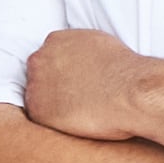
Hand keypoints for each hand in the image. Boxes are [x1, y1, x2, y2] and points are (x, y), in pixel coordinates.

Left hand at [22, 27, 155, 141]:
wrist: (128, 93)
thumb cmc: (124, 71)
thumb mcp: (100, 44)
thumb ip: (81, 49)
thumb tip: (83, 59)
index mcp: (55, 40)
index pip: (49, 56)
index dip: (63, 72)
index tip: (75, 82)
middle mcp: (39, 59)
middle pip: (39, 74)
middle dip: (54, 86)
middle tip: (76, 98)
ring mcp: (35, 85)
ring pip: (37, 96)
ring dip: (52, 104)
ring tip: (78, 111)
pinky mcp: (37, 111)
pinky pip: (40, 118)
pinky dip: (54, 122)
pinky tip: (74, 122)